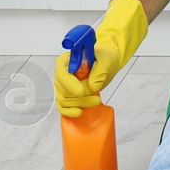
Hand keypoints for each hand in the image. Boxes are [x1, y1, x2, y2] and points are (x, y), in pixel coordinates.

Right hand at [53, 0, 147, 116]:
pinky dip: (69, 111)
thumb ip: (99, 70)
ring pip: (63, 100)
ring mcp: (63, 85)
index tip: (81, 91)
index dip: (70, 84)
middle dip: (80, 97)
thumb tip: (92, 86)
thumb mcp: (107, 59)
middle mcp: (62, 73)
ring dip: (80, 103)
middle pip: (63, 90)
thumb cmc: (104, 57)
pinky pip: (62, 106)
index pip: (62, 74)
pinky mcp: (67, 94)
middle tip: (96, 97)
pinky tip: (79, 112)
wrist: (106, 62)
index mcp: (67, 60)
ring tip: (96, 100)